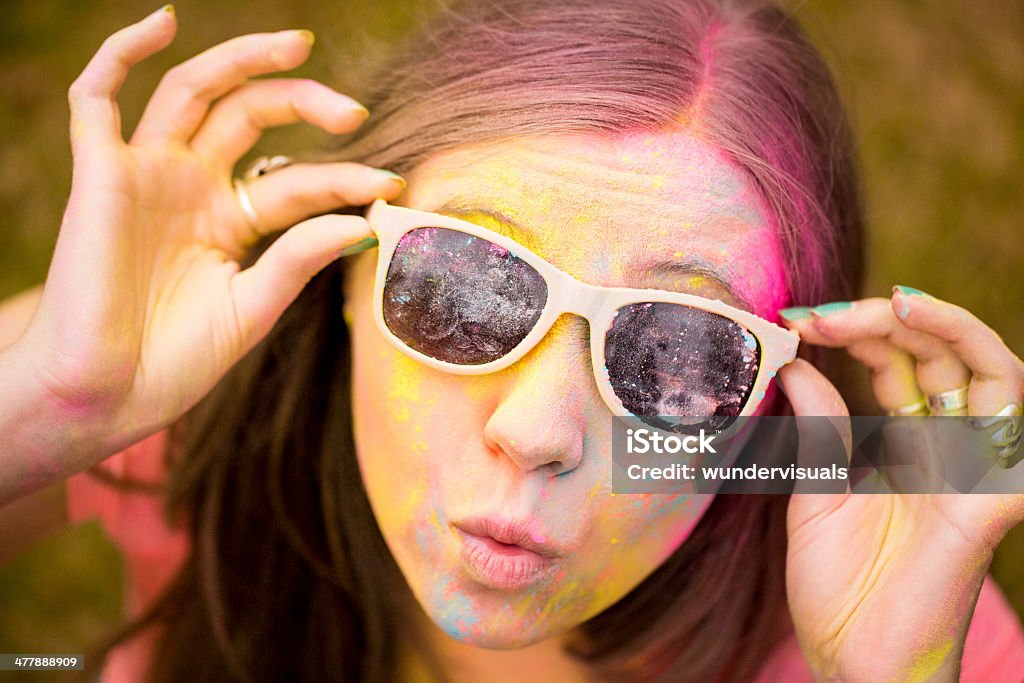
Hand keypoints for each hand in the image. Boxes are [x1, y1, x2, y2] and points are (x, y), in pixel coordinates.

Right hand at [14, 7, 402, 451]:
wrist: (102, 399)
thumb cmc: (173, 364)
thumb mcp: (252, 308)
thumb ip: (299, 259)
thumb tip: (363, 221)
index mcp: (230, 221)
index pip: (297, 181)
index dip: (344, 179)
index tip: (390, 186)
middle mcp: (191, 187)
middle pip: (251, 115)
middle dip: (304, 102)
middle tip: (353, 112)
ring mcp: (146, 176)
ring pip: (193, 92)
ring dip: (242, 60)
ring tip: (298, 44)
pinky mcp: (99, 176)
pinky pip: (98, 99)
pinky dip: (121, 53)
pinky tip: (163, 22)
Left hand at [775, 290, 1023, 680]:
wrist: (852, 664)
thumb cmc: (839, 589)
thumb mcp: (816, 493)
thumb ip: (819, 429)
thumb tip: (797, 363)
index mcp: (909, 447)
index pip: (897, 363)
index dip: (854, 331)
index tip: (795, 318)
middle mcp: (949, 451)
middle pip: (943, 357)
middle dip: (888, 319)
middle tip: (823, 313)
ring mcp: (974, 474)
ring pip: (994, 375)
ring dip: (950, 329)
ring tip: (896, 301)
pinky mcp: (988, 506)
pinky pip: (1012, 440)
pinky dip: (996, 383)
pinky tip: (942, 341)